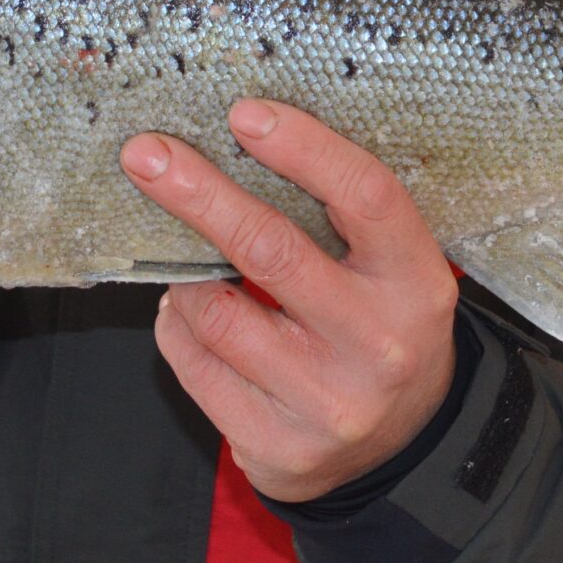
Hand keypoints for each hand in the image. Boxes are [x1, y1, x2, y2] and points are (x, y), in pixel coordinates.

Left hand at [121, 100, 459, 501]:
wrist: (402, 448)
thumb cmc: (378, 327)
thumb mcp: (389, 270)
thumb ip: (336, 218)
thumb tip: (234, 144)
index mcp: (416, 283)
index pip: (365, 197)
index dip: (303, 148)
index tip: (243, 114)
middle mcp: (377, 345)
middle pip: (271, 250)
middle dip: (199, 194)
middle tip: (147, 155)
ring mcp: (327, 403)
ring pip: (216, 312)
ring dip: (187, 277)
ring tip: (191, 266)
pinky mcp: (278, 448)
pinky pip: (194, 364)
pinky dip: (179, 327)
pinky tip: (194, 318)